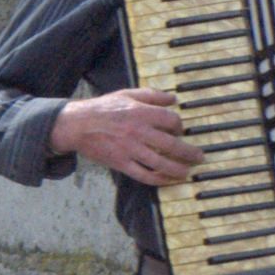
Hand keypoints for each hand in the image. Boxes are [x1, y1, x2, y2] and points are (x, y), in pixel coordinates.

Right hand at [54, 89, 200, 185]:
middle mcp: (138, 132)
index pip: (171, 121)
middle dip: (190, 153)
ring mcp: (130, 149)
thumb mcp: (126, 94)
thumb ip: (151, 95)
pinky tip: (167, 180)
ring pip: (161, 163)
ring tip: (187, 172)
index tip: (180, 132)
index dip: (180, 127)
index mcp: (141, 113)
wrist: (76, 125)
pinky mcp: (121, 162)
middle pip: (172, 145)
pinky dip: (158, 179)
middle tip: (198, 157)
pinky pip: (144, 175)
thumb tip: (173, 98)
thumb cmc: (101, 109)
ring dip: (178, 169)